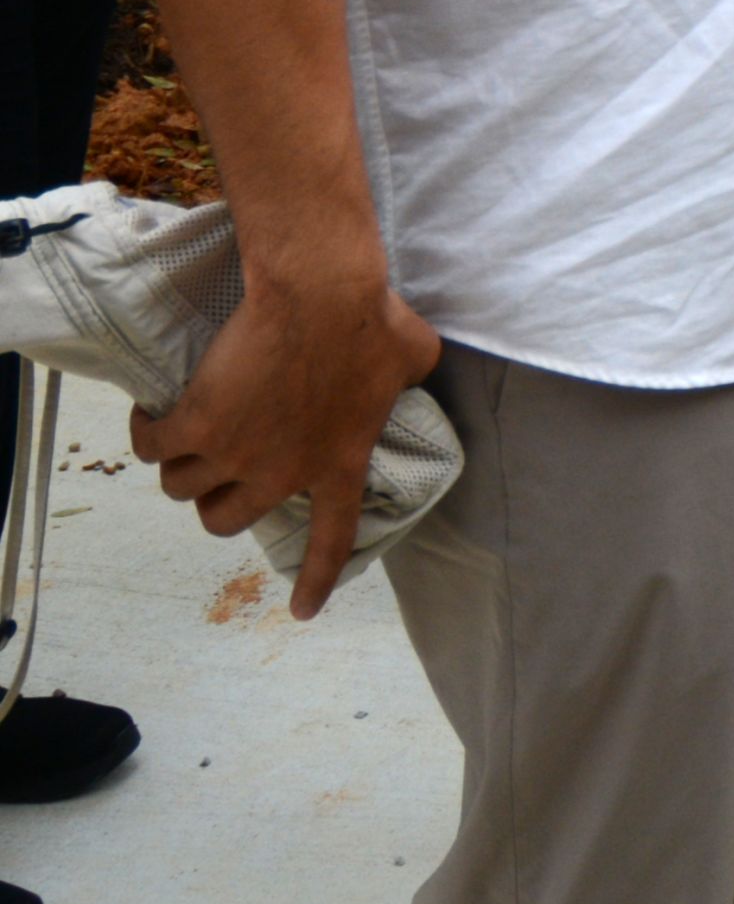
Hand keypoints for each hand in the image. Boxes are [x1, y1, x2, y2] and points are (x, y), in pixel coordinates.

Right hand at [131, 261, 442, 620]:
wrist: (319, 292)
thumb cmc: (372, 318)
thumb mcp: (415, 355)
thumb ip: (413, 374)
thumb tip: (417, 366)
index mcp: (340, 463)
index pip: (333, 538)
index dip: (316, 578)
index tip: (301, 611)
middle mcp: (283, 472)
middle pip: (225, 519)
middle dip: (217, 500)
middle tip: (221, 468)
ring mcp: (235, 453)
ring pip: (181, 487)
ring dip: (179, 467)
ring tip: (188, 436)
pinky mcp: (196, 424)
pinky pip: (150, 447)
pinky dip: (146, 432)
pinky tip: (154, 414)